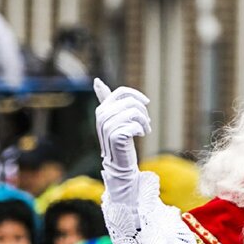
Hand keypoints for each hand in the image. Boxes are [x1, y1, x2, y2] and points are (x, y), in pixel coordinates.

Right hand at [94, 79, 150, 203]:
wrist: (120, 162)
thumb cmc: (120, 139)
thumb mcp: (114, 118)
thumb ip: (105, 100)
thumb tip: (96, 81)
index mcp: (102, 109)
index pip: (121, 92)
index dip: (137, 95)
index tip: (146, 102)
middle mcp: (102, 116)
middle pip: (131, 102)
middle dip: (143, 111)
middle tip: (146, 123)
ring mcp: (107, 126)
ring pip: (135, 112)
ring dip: (144, 122)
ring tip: (145, 129)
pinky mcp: (116, 136)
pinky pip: (135, 125)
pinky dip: (142, 130)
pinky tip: (140, 135)